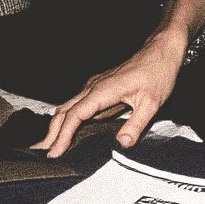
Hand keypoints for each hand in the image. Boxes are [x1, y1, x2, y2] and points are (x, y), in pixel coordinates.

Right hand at [32, 29, 186, 158]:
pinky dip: (68, 117)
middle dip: (51, 132)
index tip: (55, 152)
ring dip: (57, 125)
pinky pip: (78, 103)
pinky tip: (69, 129)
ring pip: (68, 106)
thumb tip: (122, 143)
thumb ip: (136, 124)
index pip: (75, 115)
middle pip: (64, 111)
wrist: (161, 51)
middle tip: (42, 153)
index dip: (63, 135)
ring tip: (50, 145)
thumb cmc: (157, 72)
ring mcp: (96, 86)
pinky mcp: (100, 87)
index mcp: (103, 90)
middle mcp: (94, 87)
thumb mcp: (151, 102)